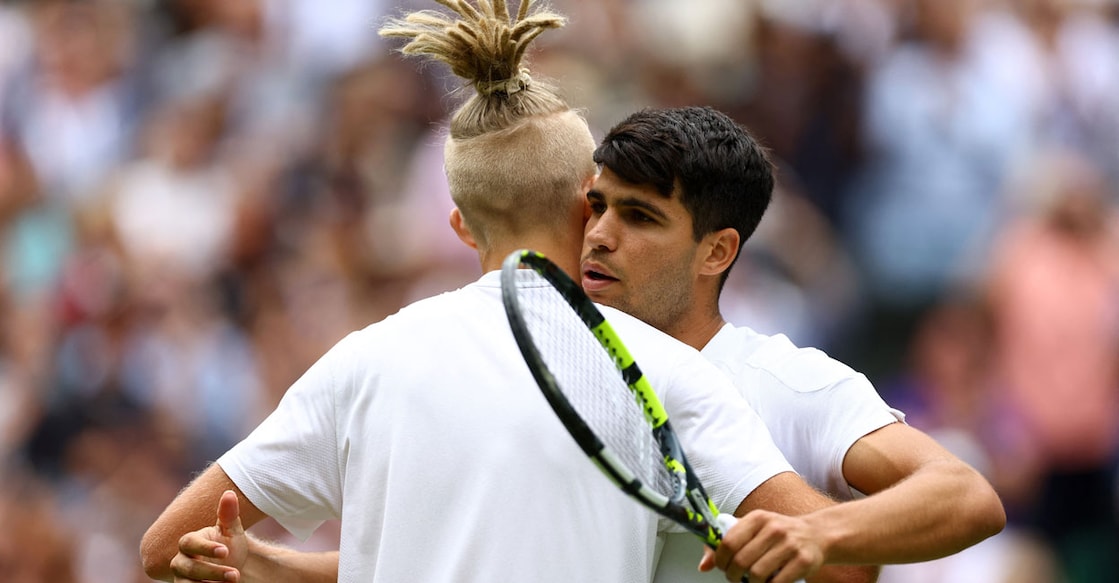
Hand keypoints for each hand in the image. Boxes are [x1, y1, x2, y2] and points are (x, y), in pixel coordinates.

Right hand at [169, 490, 247, 582]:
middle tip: (235, 574)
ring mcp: (181, 578)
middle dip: (212, 571)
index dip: (205, 547)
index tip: (225, 551)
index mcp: (189, 542)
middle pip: (188, 567)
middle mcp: (180, 561)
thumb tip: (229, 493)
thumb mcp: (232, 531)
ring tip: (233, 581)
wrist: (231, 567)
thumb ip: (228, 514)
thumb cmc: (228, 546)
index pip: (189, 542)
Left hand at [698, 509, 823, 582]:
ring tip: (753, 581)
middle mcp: (773, 528)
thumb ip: (728, 543)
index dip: (720, 560)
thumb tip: (703, 565)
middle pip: (741, 561)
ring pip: (756, 574)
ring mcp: (790, 544)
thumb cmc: (779, 534)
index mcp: (757, 518)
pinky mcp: (804, 560)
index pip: (728, 542)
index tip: (722, 567)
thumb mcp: (754, 530)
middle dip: (733, 575)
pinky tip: (769, 582)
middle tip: (736, 578)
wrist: (817, 534)